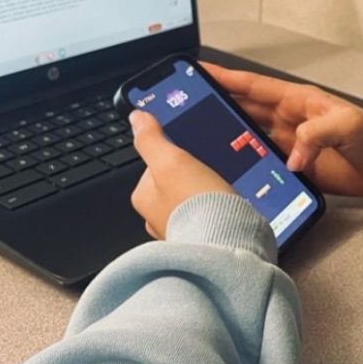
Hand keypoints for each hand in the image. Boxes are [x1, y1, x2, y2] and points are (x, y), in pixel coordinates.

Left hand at [129, 110, 233, 238]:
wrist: (226, 244)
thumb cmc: (196, 204)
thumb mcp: (171, 160)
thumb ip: (151, 139)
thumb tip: (136, 118)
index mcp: (143, 197)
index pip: (155, 165)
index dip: (175, 155)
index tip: (190, 155)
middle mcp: (154, 217)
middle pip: (173, 183)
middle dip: (191, 178)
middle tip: (209, 174)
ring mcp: (176, 230)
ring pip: (189, 201)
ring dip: (204, 196)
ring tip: (220, 193)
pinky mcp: (198, 240)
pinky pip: (204, 217)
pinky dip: (214, 211)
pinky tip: (226, 208)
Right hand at [203, 63, 362, 197]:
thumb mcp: (350, 125)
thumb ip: (318, 132)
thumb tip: (291, 154)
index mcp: (298, 100)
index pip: (252, 86)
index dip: (225, 78)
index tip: (198, 71)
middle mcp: (289, 119)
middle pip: (242, 109)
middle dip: (214, 105)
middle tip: (184, 107)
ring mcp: (291, 143)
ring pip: (248, 136)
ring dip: (225, 136)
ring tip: (195, 140)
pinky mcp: (296, 167)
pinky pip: (263, 162)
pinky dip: (245, 164)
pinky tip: (227, 171)